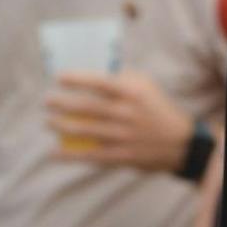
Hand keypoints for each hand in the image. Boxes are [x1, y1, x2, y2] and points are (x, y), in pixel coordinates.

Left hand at [46, 70, 194, 173]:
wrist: (179, 143)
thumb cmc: (157, 108)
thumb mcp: (146, 86)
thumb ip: (122, 76)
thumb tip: (93, 70)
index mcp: (132, 93)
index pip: (99, 82)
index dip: (77, 79)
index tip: (59, 78)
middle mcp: (125, 113)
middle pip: (86, 107)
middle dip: (62, 104)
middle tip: (47, 101)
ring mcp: (122, 136)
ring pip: (84, 130)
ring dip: (61, 126)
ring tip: (49, 123)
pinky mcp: (120, 156)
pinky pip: (89, 155)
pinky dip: (69, 155)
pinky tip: (53, 152)